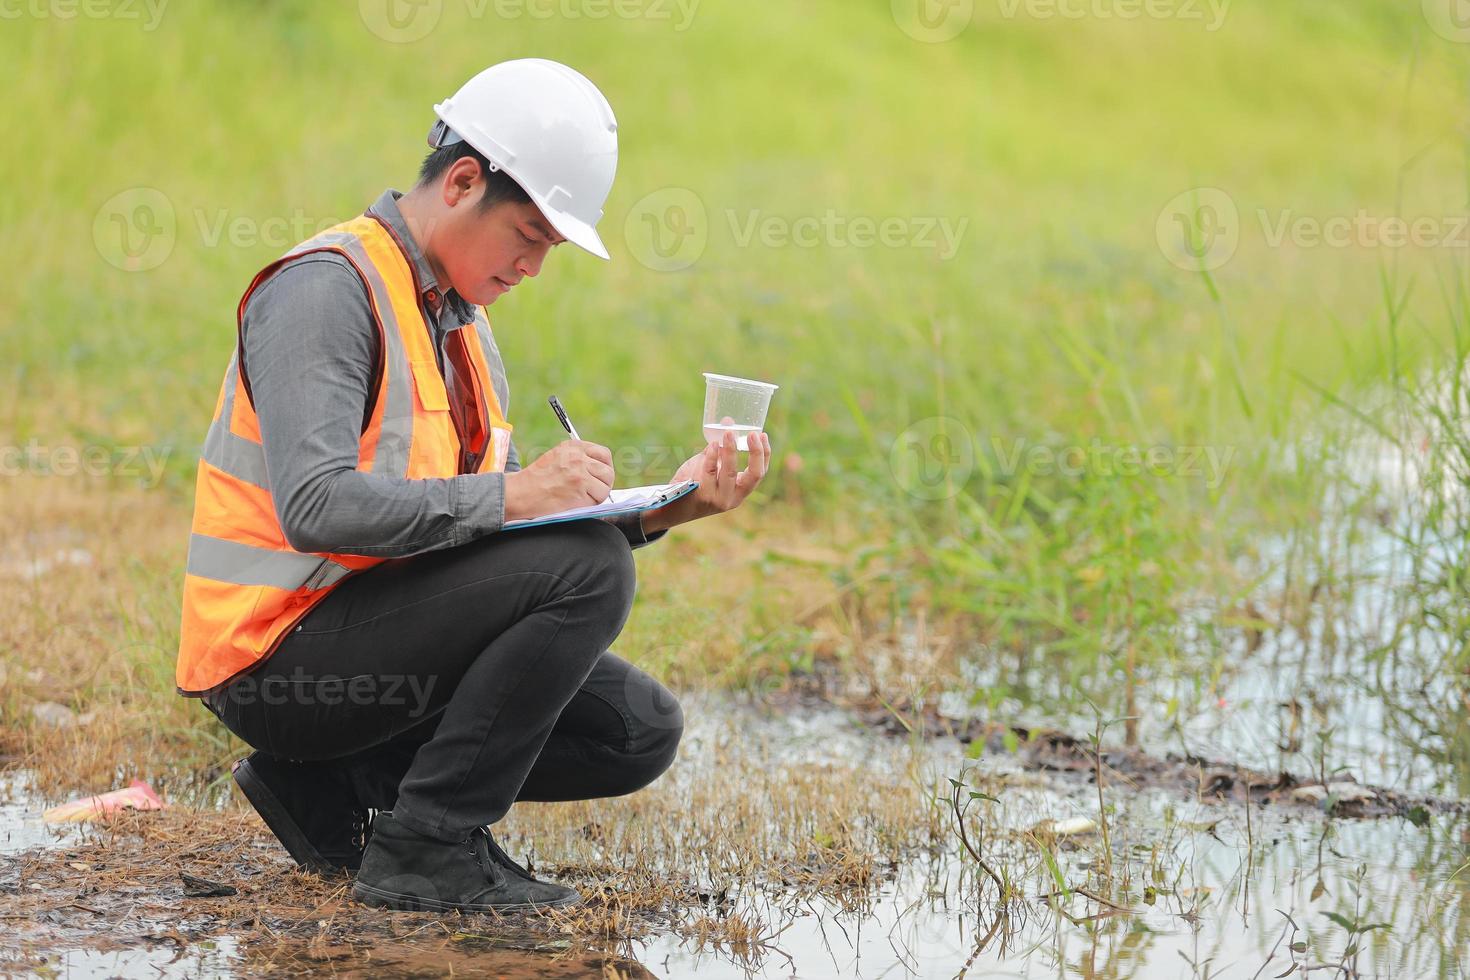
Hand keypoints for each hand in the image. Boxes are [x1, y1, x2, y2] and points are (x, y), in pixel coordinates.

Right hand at [504, 439, 613, 520]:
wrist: (519, 493)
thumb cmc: (535, 480)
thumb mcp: (557, 457)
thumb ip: (577, 459)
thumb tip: (599, 471)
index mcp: (574, 447)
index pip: (604, 454)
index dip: (604, 468)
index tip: (599, 477)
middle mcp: (578, 457)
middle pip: (608, 472)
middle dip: (603, 484)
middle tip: (592, 492)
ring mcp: (580, 473)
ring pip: (605, 486)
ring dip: (597, 495)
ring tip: (582, 498)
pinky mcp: (580, 489)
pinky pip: (598, 499)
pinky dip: (591, 504)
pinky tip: (576, 503)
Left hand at [645, 423, 771, 532]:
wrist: (673, 506)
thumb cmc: (695, 483)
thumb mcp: (711, 467)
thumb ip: (720, 448)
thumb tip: (728, 421)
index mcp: (740, 491)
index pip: (760, 473)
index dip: (764, 454)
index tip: (762, 434)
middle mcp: (733, 497)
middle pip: (754, 474)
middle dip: (755, 452)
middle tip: (752, 433)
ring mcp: (718, 498)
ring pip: (729, 472)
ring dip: (730, 450)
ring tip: (728, 433)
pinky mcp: (703, 495)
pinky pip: (710, 472)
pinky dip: (712, 456)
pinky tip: (713, 445)